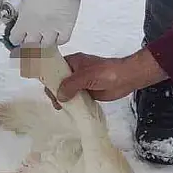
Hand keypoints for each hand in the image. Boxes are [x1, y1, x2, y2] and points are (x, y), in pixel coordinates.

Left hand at [6, 0, 81, 47]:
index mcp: (24, 20)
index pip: (16, 39)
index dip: (15, 36)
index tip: (16, 31)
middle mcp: (38, 28)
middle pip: (30, 46)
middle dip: (27, 40)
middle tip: (28, 33)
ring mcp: (54, 28)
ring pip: (46, 45)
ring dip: (41, 41)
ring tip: (41, 34)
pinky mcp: (68, 24)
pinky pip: (62, 40)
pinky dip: (57, 38)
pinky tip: (54, 32)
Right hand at [53, 49, 168, 102]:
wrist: (126, 78)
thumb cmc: (107, 72)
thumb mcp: (86, 76)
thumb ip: (71, 85)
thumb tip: (59, 96)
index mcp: (72, 62)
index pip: (55, 68)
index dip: (49, 77)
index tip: (46, 88)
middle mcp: (74, 72)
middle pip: (59, 82)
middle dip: (55, 91)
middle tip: (56, 101)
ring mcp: (81, 83)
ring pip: (66, 91)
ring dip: (63, 99)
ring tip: (62, 107)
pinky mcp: (87, 92)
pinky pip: (75, 98)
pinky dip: (72, 104)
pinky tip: (70, 110)